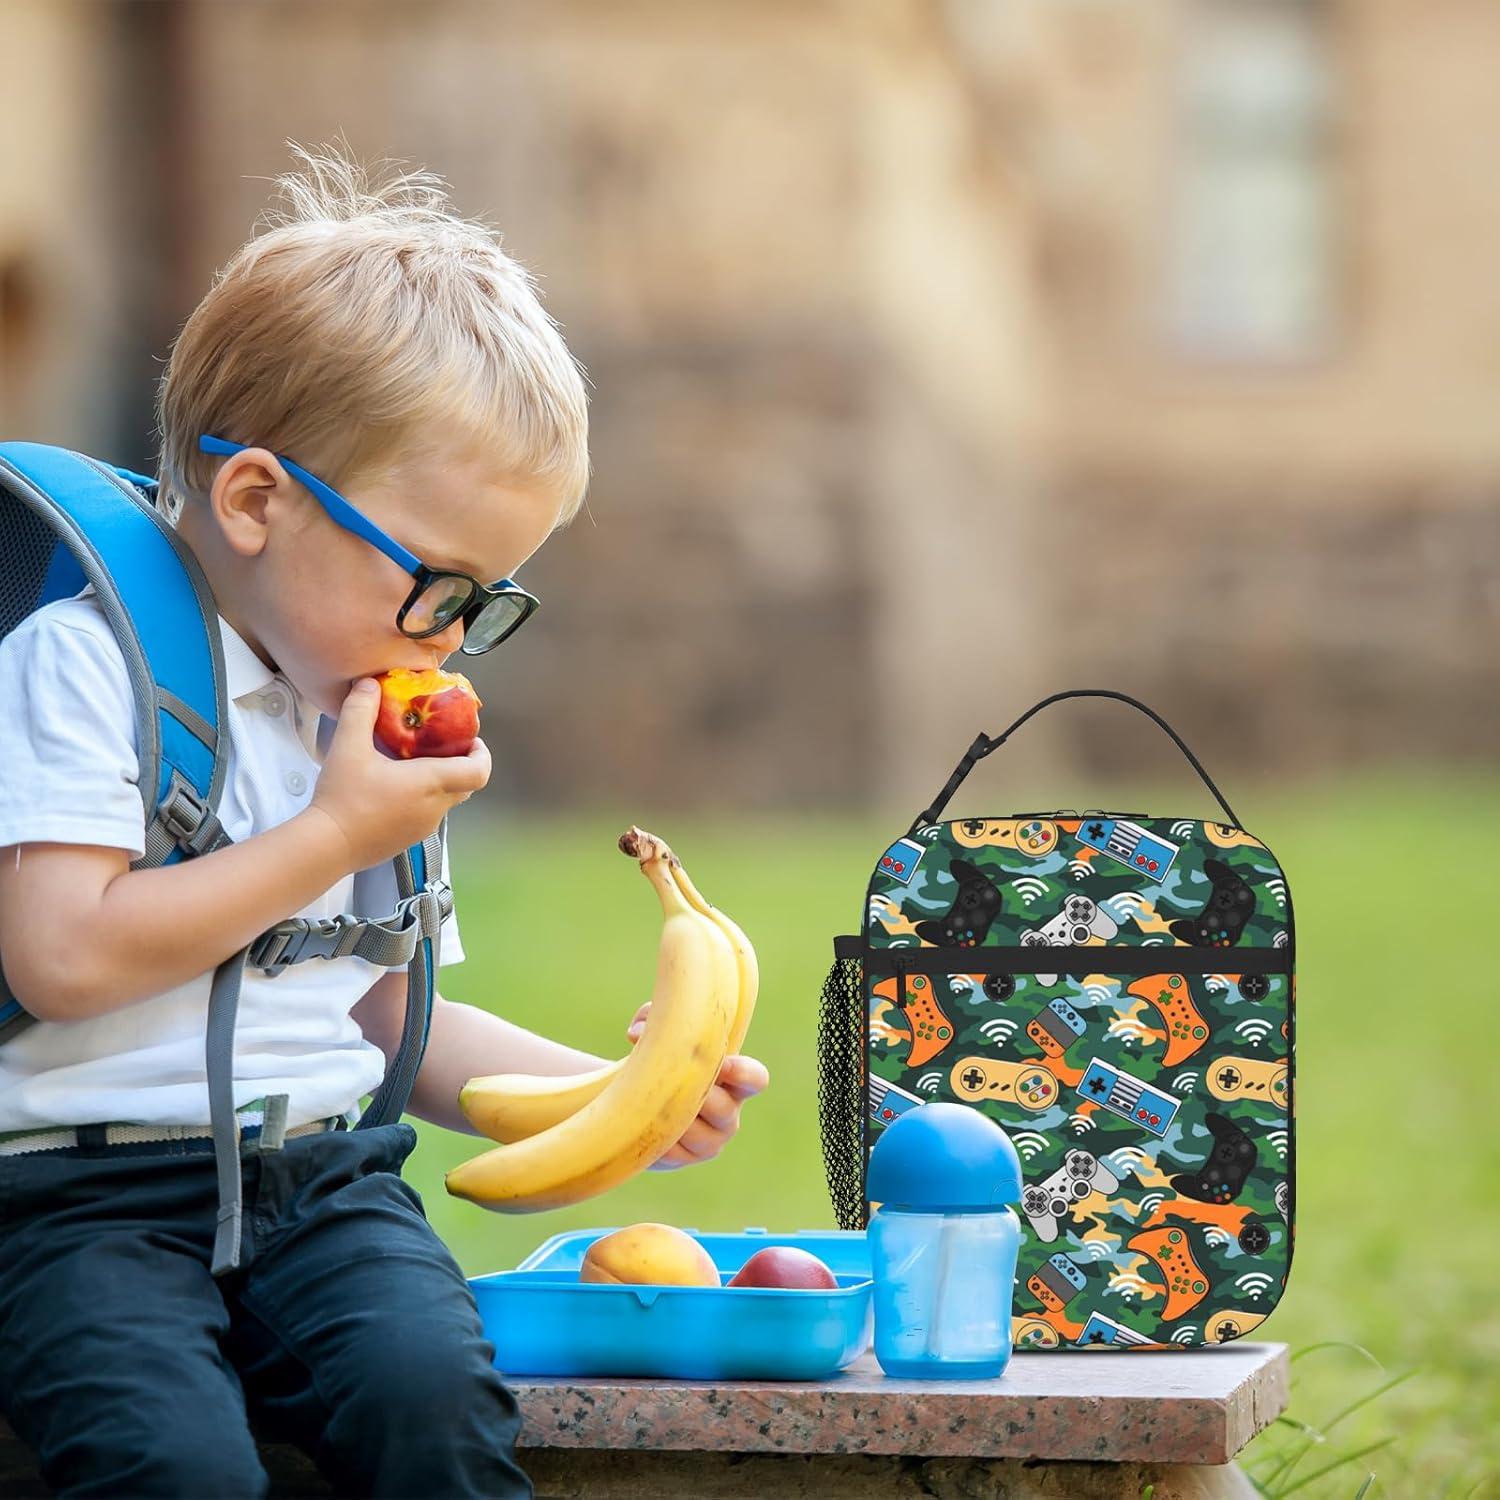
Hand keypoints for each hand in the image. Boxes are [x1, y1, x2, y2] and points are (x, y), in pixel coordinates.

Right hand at [309, 678, 490, 870]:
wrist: (327, 845)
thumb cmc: (343, 797)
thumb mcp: (349, 746)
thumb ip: (360, 710)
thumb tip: (370, 684)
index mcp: (431, 782)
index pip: (479, 771)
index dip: (482, 754)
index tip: (470, 740)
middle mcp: (435, 807)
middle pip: (466, 785)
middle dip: (460, 764)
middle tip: (440, 746)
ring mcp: (423, 827)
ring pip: (446, 801)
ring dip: (440, 782)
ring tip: (414, 763)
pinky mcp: (408, 839)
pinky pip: (428, 815)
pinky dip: (424, 799)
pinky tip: (394, 788)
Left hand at [625, 1002, 769, 1168]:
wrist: (638, 1101)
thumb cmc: (661, 1059)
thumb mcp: (661, 1032)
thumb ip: (655, 1017)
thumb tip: (637, 1033)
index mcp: (735, 1082)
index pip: (756, 1080)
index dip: (742, 1073)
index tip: (721, 1063)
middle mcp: (728, 1115)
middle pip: (723, 1109)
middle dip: (694, 1094)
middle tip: (668, 1080)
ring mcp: (708, 1143)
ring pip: (694, 1132)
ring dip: (670, 1115)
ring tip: (649, 1099)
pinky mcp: (682, 1159)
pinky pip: (670, 1150)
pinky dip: (654, 1132)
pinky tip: (641, 1119)